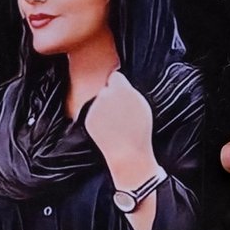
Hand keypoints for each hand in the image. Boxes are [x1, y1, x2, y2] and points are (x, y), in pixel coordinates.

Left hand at [85, 71, 156, 187]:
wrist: (128, 153)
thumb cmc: (139, 131)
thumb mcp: (141, 105)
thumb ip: (129, 91)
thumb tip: (117, 81)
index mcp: (121, 89)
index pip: (115, 76)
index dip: (118, 85)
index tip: (121, 92)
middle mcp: (105, 95)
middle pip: (105, 89)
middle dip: (111, 97)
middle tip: (120, 113)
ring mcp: (94, 107)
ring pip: (98, 102)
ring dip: (104, 109)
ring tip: (116, 124)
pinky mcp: (87, 118)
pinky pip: (93, 114)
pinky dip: (98, 120)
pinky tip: (108, 130)